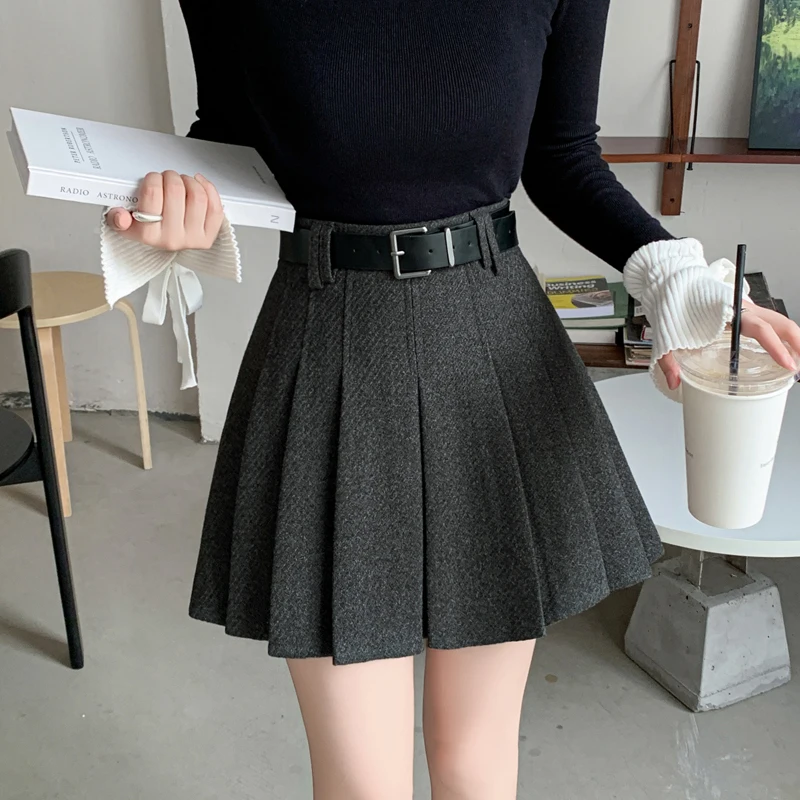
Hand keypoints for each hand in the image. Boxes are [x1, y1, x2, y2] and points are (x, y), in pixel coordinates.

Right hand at [105, 170, 223, 251]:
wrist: (166, 246)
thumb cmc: (148, 230)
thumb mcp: (125, 225)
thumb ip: (117, 218)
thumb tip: (120, 216)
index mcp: (148, 234)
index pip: (152, 194)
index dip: (153, 179)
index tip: (153, 179)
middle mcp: (172, 238)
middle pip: (176, 190)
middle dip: (170, 176)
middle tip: (167, 178)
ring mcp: (193, 238)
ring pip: (198, 196)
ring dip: (189, 181)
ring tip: (182, 181)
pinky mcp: (209, 236)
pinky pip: (215, 208)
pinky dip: (208, 190)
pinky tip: (199, 185)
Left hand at [659, 299, 799, 389]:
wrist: (670, 284)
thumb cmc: (672, 306)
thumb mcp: (667, 336)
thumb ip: (669, 361)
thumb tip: (674, 383)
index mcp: (729, 312)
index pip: (761, 329)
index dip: (777, 348)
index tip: (788, 365)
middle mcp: (744, 308)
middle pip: (781, 324)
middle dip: (797, 344)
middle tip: (799, 368)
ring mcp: (748, 309)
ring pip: (780, 322)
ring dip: (794, 340)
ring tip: (797, 362)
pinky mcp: (747, 312)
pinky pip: (771, 322)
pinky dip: (783, 336)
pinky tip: (785, 351)